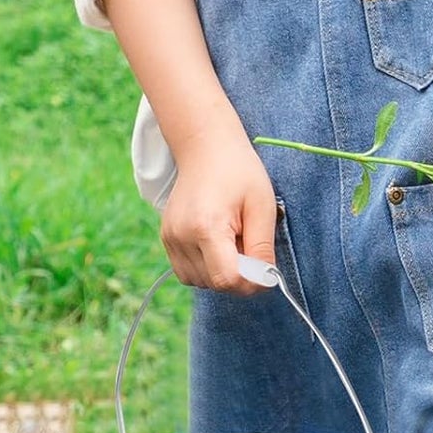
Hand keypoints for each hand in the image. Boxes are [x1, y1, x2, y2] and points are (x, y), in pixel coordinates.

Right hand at [161, 120, 277, 293]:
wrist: (205, 148)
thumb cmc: (238, 172)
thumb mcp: (261, 206)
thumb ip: (262, 248)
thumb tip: (265, 282)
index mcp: (205, 227)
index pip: (227, 279)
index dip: (250, 283)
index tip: (264, 270)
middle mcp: (181, 237)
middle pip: (214, 284)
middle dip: (237, 276)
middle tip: (249, 246)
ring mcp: (170, 239)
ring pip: (201, 282)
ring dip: (221, 273)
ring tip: (232, 242)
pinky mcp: (166, 240)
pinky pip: (188, 272)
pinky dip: (206, 268)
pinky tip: (217, 244)